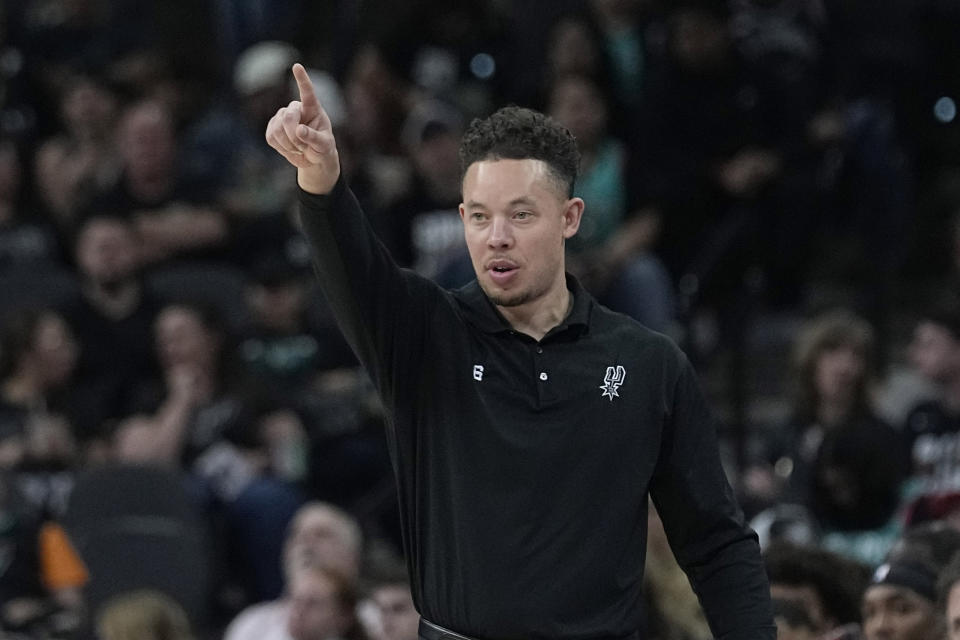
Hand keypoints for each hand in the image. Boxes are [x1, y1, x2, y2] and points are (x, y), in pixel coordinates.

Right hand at [265, 63, 339, 193]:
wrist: (312, 159)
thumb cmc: (322, 148)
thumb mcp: (324, 145)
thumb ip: (313, 137)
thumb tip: (299, 130)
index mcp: (313, 108)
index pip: (307, 92)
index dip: (302, 79)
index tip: (297, 66)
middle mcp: (296, 108)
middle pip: (288, 117)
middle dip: (294, 136)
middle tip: (303, 148)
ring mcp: (282, 116)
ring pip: (277, 129)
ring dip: (289, 145)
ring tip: (299, 149)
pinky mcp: (272, 127)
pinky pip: (271, 137)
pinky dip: (281, 148)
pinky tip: (290, 149)